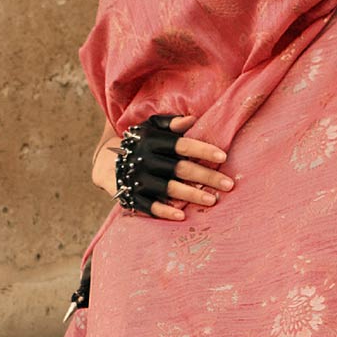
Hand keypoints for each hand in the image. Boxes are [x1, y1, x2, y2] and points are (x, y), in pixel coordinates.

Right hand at [90, 112, 232, 220]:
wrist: (106, 163)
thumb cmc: (139, 143)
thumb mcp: (150, 127)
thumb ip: (171, 124)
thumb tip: (193, 120)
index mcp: (152, 140)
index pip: (182, 145)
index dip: (203, 150)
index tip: (223, 157)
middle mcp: (144, 159)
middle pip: (181, 169)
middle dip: (206, 177)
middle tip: (229, 184)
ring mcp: (137, 180)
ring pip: (169, 189)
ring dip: (192, 195)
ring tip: (213, 200)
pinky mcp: (131, 197)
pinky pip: (149, 206)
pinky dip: (165, 212)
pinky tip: (182, 216)